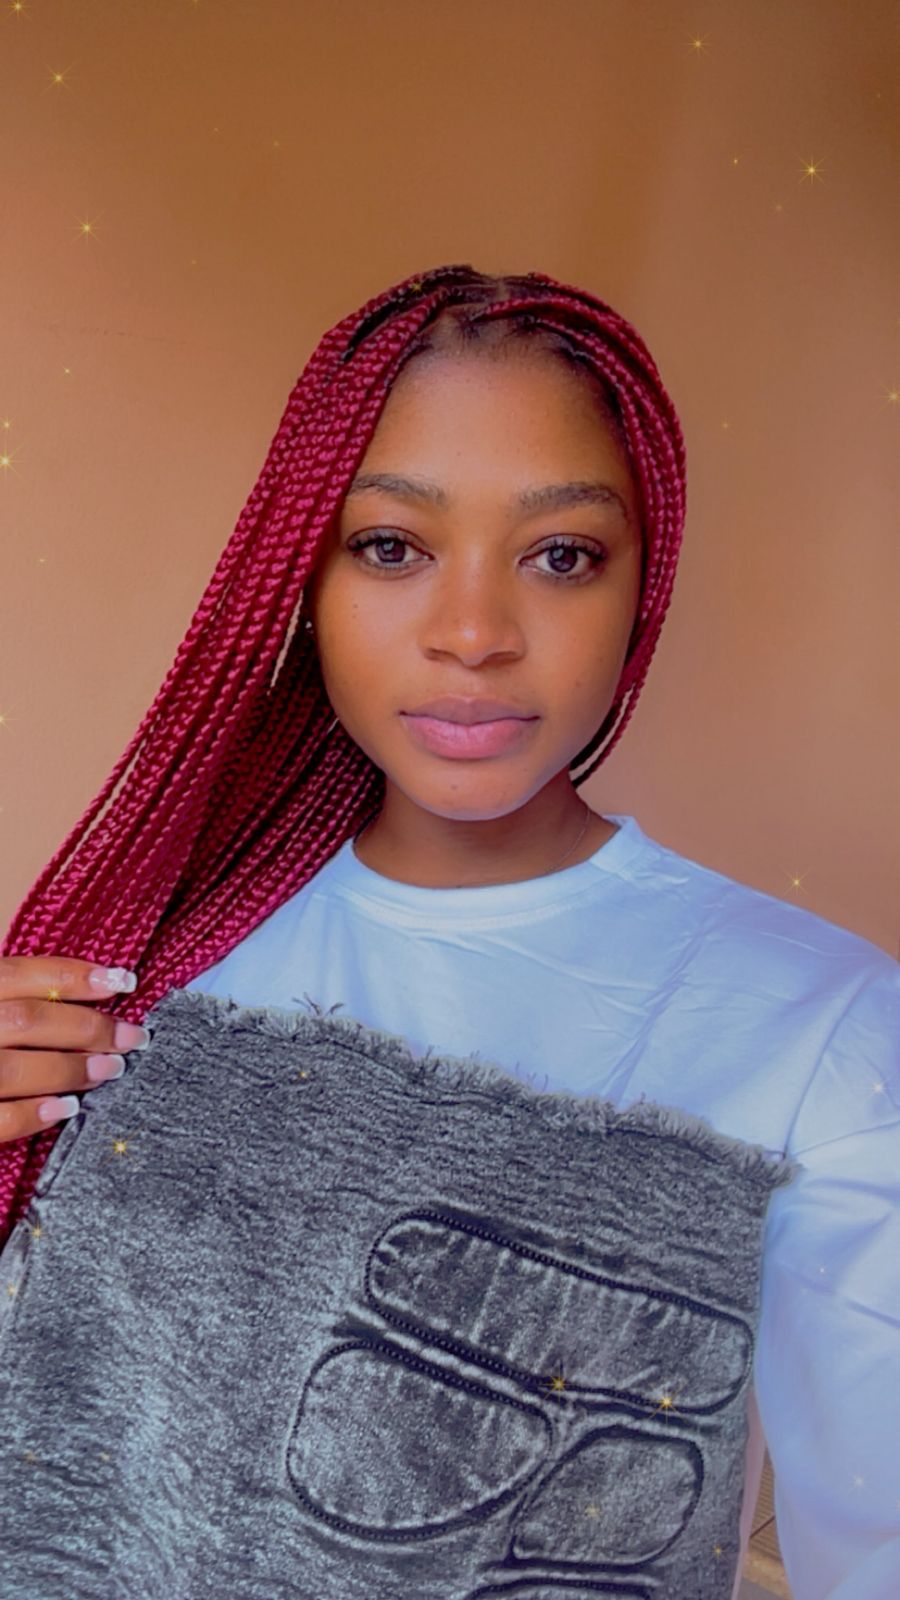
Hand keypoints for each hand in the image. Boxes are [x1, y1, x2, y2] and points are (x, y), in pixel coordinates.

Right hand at [0, 956, 147, 1143]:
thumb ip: (6, 993)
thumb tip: (76, 988)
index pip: (23, 974)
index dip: (77, 977)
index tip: (124, 982)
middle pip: (28, 1021)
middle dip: (88, 1029)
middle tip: (133, 1037)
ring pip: (12, 1069)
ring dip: (69, 1070)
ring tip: (111, 1070)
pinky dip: (31, 1115)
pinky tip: (66, 1110)